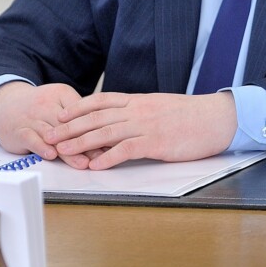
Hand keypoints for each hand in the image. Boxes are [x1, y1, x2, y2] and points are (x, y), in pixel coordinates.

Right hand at [0, 82, 103, 168]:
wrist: (5, 103)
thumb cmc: (39, 106)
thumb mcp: (60, 100)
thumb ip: (79, 114)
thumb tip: (106, 134)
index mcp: (62, 95)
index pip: (82, 112)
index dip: (97, 128)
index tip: (111, 142)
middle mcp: (47, 105)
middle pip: (70, 126)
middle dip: (87, 143)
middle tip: (101, 156)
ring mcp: (32, 118)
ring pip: (53, 135)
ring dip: (69, 150)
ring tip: (83, 162)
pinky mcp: (19, 130)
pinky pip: (31, 138)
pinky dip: (42, 147)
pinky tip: (51, 155)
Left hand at [44, 91, 236, 169]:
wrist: (215, 118)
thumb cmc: (190, 116)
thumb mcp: (159, 108)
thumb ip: (138, 113)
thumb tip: (120, 121)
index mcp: (138, 101)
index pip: (100, 101)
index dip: (77, 108)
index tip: (60, 116)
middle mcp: (137, 111)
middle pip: (95, 117)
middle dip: (69, 128)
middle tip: (49, 136)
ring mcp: (146, 126)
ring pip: (105, 132)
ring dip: (80, 143)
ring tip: (62, 151)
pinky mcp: (156, 143)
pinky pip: (126, 150)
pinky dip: (108, 158)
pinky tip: (95, 166)